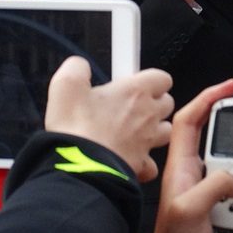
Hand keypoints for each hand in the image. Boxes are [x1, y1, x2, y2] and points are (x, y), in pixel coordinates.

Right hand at [43, 56, 173, 181]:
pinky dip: (143, 160)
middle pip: (166, 103)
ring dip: (153, 130)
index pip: (161, 77)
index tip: (131, 84)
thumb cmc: (77, 127)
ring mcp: (148, 140)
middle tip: (128, 107)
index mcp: (136, 91)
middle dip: (153, 103)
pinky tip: (127, 156)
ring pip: (165, 131)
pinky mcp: (142, 163)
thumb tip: (79, 65)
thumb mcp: (66, 86)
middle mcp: (148, 114)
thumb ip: (76, 69)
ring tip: (131, 131)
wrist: (81, 167)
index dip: (149, 80)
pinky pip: (152, 161)